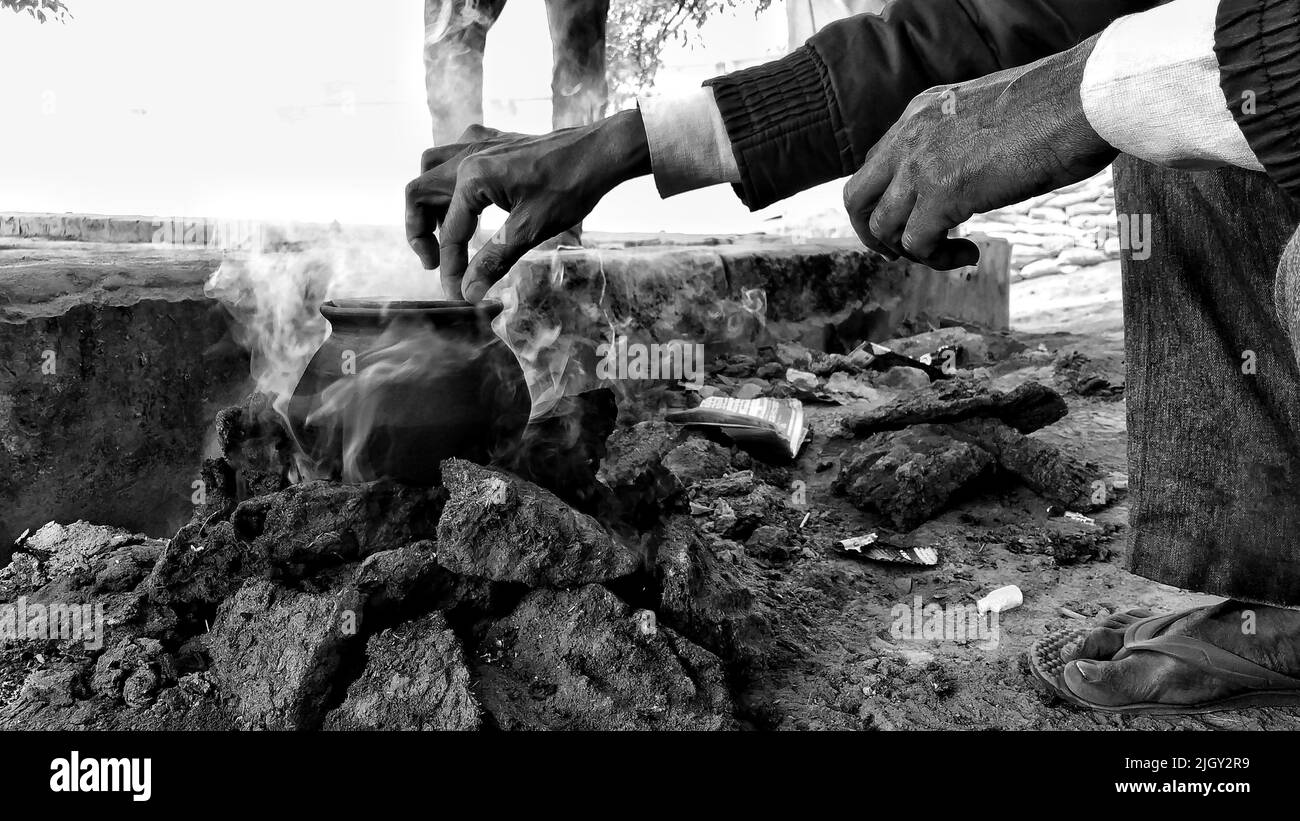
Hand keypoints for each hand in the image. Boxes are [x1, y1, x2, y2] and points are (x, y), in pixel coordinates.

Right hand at [406, 110, 651, 301]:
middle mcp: (467, 156)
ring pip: (431, 169)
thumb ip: (494, 259)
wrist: (600, 152)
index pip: (449, 232)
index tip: (456, 292)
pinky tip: (468, 202)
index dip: (450, 267)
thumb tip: (468, 292)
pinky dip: (450, 182)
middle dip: (420, 232)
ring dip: (430, 204)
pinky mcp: (493, 142)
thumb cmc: (570, 187)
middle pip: (420, 193)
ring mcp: (479, 144)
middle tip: (434, 263)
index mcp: (472, 178)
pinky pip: (454, 157)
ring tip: (445, 234)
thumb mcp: (531, 229)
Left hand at [843, 35, 1116, 270]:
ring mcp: (922, 165)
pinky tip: (970, 253)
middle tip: (903, 251)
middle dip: (873, 233)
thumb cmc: (1060, 106)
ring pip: (882, 228)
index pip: (877, 162)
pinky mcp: (943, 194)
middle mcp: (911, 135)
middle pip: (857, 197)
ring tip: (952, 251)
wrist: (1084, 98)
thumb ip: (965, 139)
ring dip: (912, 252)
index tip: (917, 216)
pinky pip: (916, 245)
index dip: (889, 198)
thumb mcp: (992, 114)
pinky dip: (938, 260)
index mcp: (922, 111)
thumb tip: (969, 173)